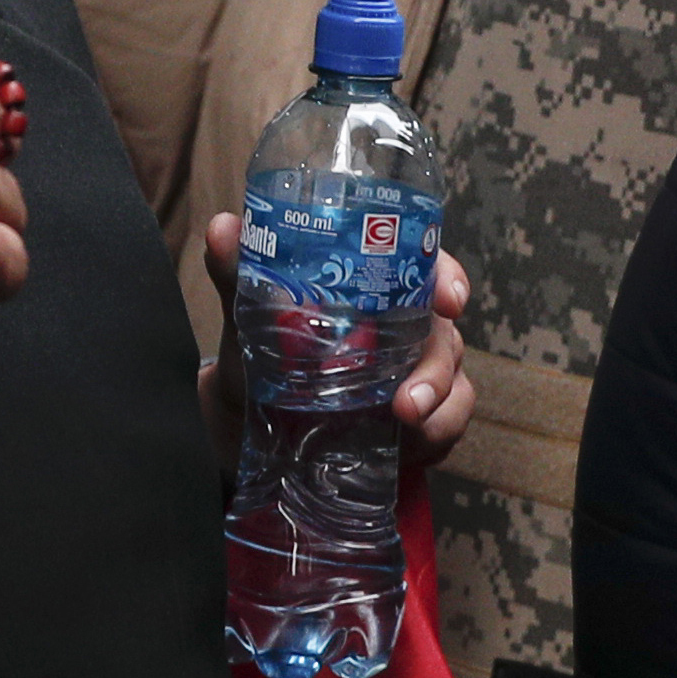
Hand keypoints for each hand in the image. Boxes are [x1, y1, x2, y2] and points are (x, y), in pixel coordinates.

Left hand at [194, 213, 474, 469]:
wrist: (246, 416)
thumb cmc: (259, 347)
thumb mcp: (248, 312)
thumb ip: (238, 271)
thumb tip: (221, 227)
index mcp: (377, 286)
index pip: (428, 268)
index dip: (449, 278)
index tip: (450, 299)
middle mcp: (407, 324)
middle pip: (445, 333)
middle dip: (437, 366)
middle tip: (408, 400)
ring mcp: (419, 372)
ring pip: (455, 383)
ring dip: (440, 409)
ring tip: (407, 426)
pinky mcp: (420, 418)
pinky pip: (447, 425)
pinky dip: (435, 438)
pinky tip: (410, 450)